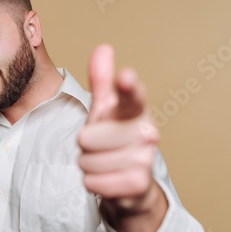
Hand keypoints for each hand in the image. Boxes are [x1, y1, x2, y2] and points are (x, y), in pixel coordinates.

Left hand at [78, 44, 159, 211]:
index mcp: (135, 110)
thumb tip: (104, 47)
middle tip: (97, 145)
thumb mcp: (105, 109)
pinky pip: (93, 182)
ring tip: (103, 162)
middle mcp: (146, 132)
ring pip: (87, 161)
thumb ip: (101, 81)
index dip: (127, 87)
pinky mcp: (138, 184)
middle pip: (88, 137)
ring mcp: (145, 159)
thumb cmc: (114, 138)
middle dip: (84, 144)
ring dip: (88, 165)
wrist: (131, 183)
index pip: (131, 96)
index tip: (125, 76)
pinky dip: (93, 182)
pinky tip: (107, 179)